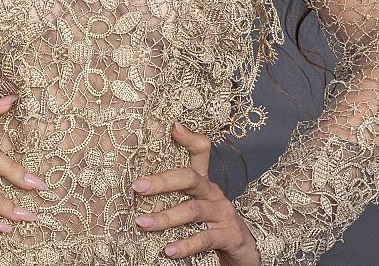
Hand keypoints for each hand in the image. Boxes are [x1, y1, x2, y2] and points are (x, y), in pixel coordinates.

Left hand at [131, 122, 261, 264]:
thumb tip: (136, 185)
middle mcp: (213, 192)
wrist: (242, 249)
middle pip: (190, 178)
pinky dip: (185, 245)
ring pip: (193, 210)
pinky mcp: (229, 235)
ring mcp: (222, 213)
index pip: (201, 152)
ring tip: (142, 223)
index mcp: (203, 181)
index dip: (189, 139)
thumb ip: (173, 192)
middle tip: (137, 186)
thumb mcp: (194, 203)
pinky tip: (168, 251)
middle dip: (163, 181)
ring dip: (166, 217)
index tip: (173, 127)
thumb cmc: (210, 223)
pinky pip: (204, 239)